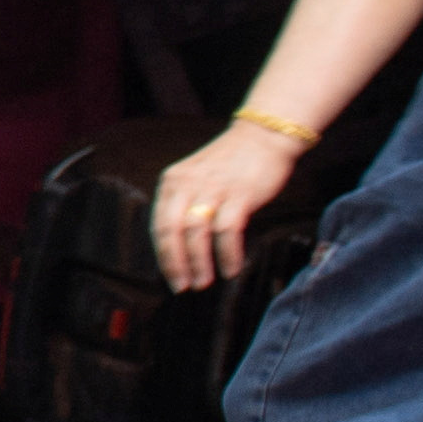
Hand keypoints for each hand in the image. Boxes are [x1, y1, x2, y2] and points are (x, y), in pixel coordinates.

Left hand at [152, 117, 304, 292]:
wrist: (264, 136)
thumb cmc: (231, 163)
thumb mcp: (196, 178)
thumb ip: (185, 204)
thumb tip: (181, 246)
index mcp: (172, 182)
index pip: (159, 225)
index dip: (164, 255)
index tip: (171, 277)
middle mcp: (187, 184)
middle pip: (172, 231)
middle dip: (176, 264)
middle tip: (183, 286)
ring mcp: (213, 188)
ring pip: (196, 233)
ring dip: (199, 262)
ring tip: (205, 282)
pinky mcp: (239, 194)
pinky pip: (227, 231)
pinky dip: (227, 254)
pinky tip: (231, 268)